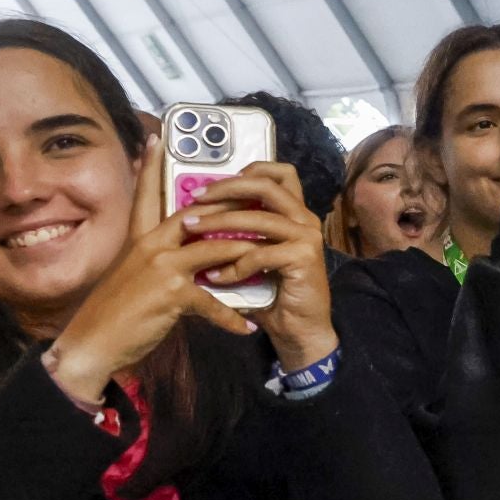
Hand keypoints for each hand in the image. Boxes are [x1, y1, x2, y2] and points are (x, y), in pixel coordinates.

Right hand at [49, 135, 264, 401]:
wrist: (91, 343)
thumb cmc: (114, 312)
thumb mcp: (133, 274)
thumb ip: (157, 258)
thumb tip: (180, 248)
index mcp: (139, 239)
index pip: (146, 195)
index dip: (150, 167)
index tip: (157, 140)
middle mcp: (150, 245)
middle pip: (197, 216)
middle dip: (231, 209)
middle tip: (259, 202)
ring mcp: (161, 267)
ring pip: (215, 249)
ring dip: (245, 256)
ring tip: (270, 259)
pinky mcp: (170, 294)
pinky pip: (212, 301)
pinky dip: (231, 317)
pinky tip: (247, 327)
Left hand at [183, 160, 338, 370]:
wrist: (299, 330)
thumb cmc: (272, 293)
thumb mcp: (254, 255)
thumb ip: (238, 234)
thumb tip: (195, 214)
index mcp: (295, 213)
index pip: (279, 172)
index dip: (247, 170)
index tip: (212, 184)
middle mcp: (305, 218)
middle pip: (266, 185)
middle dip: (226, 188)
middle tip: (195, 198)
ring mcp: (307, 236)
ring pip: (257, 218)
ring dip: (219, 223)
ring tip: (191, 230)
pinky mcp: (303, 258)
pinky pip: (259, 254)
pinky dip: (232, 266)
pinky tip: (214, 278)